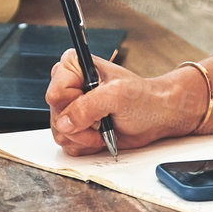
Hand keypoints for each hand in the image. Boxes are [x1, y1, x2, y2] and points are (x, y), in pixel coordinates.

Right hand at [45, 50, 201, 155]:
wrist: (156, 116)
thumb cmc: (143, 98)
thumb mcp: (117, 96)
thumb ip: (88, 107)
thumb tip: (64, 123)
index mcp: (74, 67)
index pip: (55, 93)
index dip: (73, 105)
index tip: (95, 104)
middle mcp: (69, 86)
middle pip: (55, 116)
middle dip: (81, 126)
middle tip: (103, 120)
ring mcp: (71, 108)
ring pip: (60, 133)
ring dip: (84, 137)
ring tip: (104, 127)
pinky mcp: (76, 127)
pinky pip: (68, 144)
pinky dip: (86, 145)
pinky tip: (102, 136)